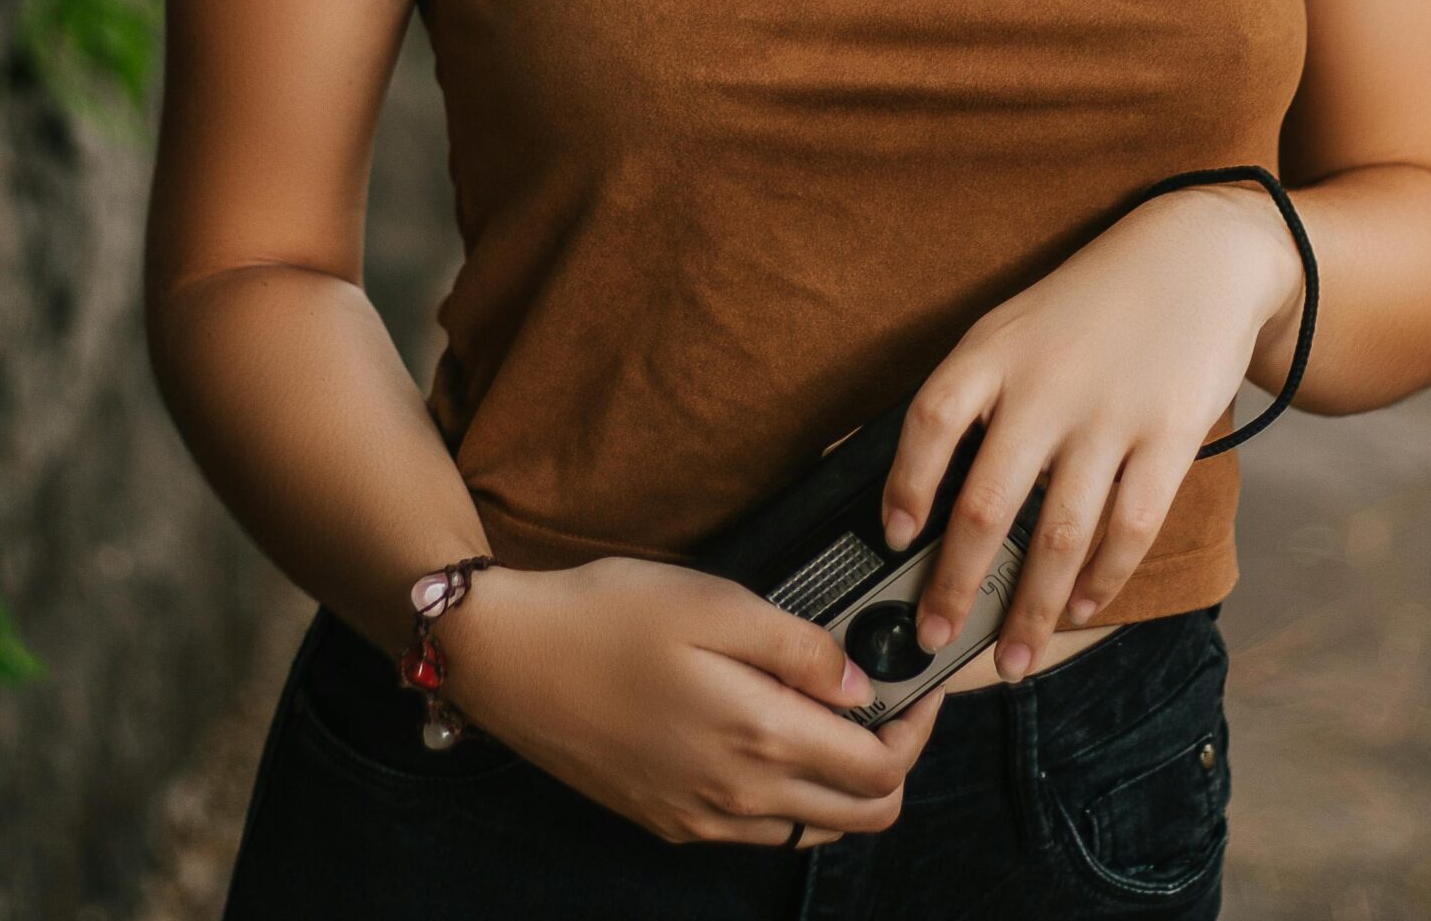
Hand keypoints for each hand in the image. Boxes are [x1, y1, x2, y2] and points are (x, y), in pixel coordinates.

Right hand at [439, 552, 948, 846]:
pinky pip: (758, 827)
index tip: (919, 684)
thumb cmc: (608, 616)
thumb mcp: (715, 602)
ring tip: (831, 713)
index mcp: (759, 738)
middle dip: (893, 763)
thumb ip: (800, 648)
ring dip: (843, 783)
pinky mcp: (670, 821)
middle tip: (886, 703)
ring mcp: (702, 818)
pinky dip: (789, 795)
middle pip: (861, 815)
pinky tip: (769, 734)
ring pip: (812, 827)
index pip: (880, 767)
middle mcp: (737, 796)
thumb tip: (860, 687)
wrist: (511, 659)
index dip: (917, 726)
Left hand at [880, 184, 1303, 678]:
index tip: (895, 539)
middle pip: (986, 503)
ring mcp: (1109, 415)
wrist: (1197, 258)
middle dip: (956, 584)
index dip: (904, 485)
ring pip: (1058, 536)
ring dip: (1033, 610)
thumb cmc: (1089, 305)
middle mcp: (1045, 386)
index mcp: (994, 350)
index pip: (929, 422)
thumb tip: (877, 462)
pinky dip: (1102, 579)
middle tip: (936, 635)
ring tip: (1014, 657)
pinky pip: (1129, 527)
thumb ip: (963, 393)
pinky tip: (1082, 607)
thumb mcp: (1011, 325)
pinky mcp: (1168, 438)